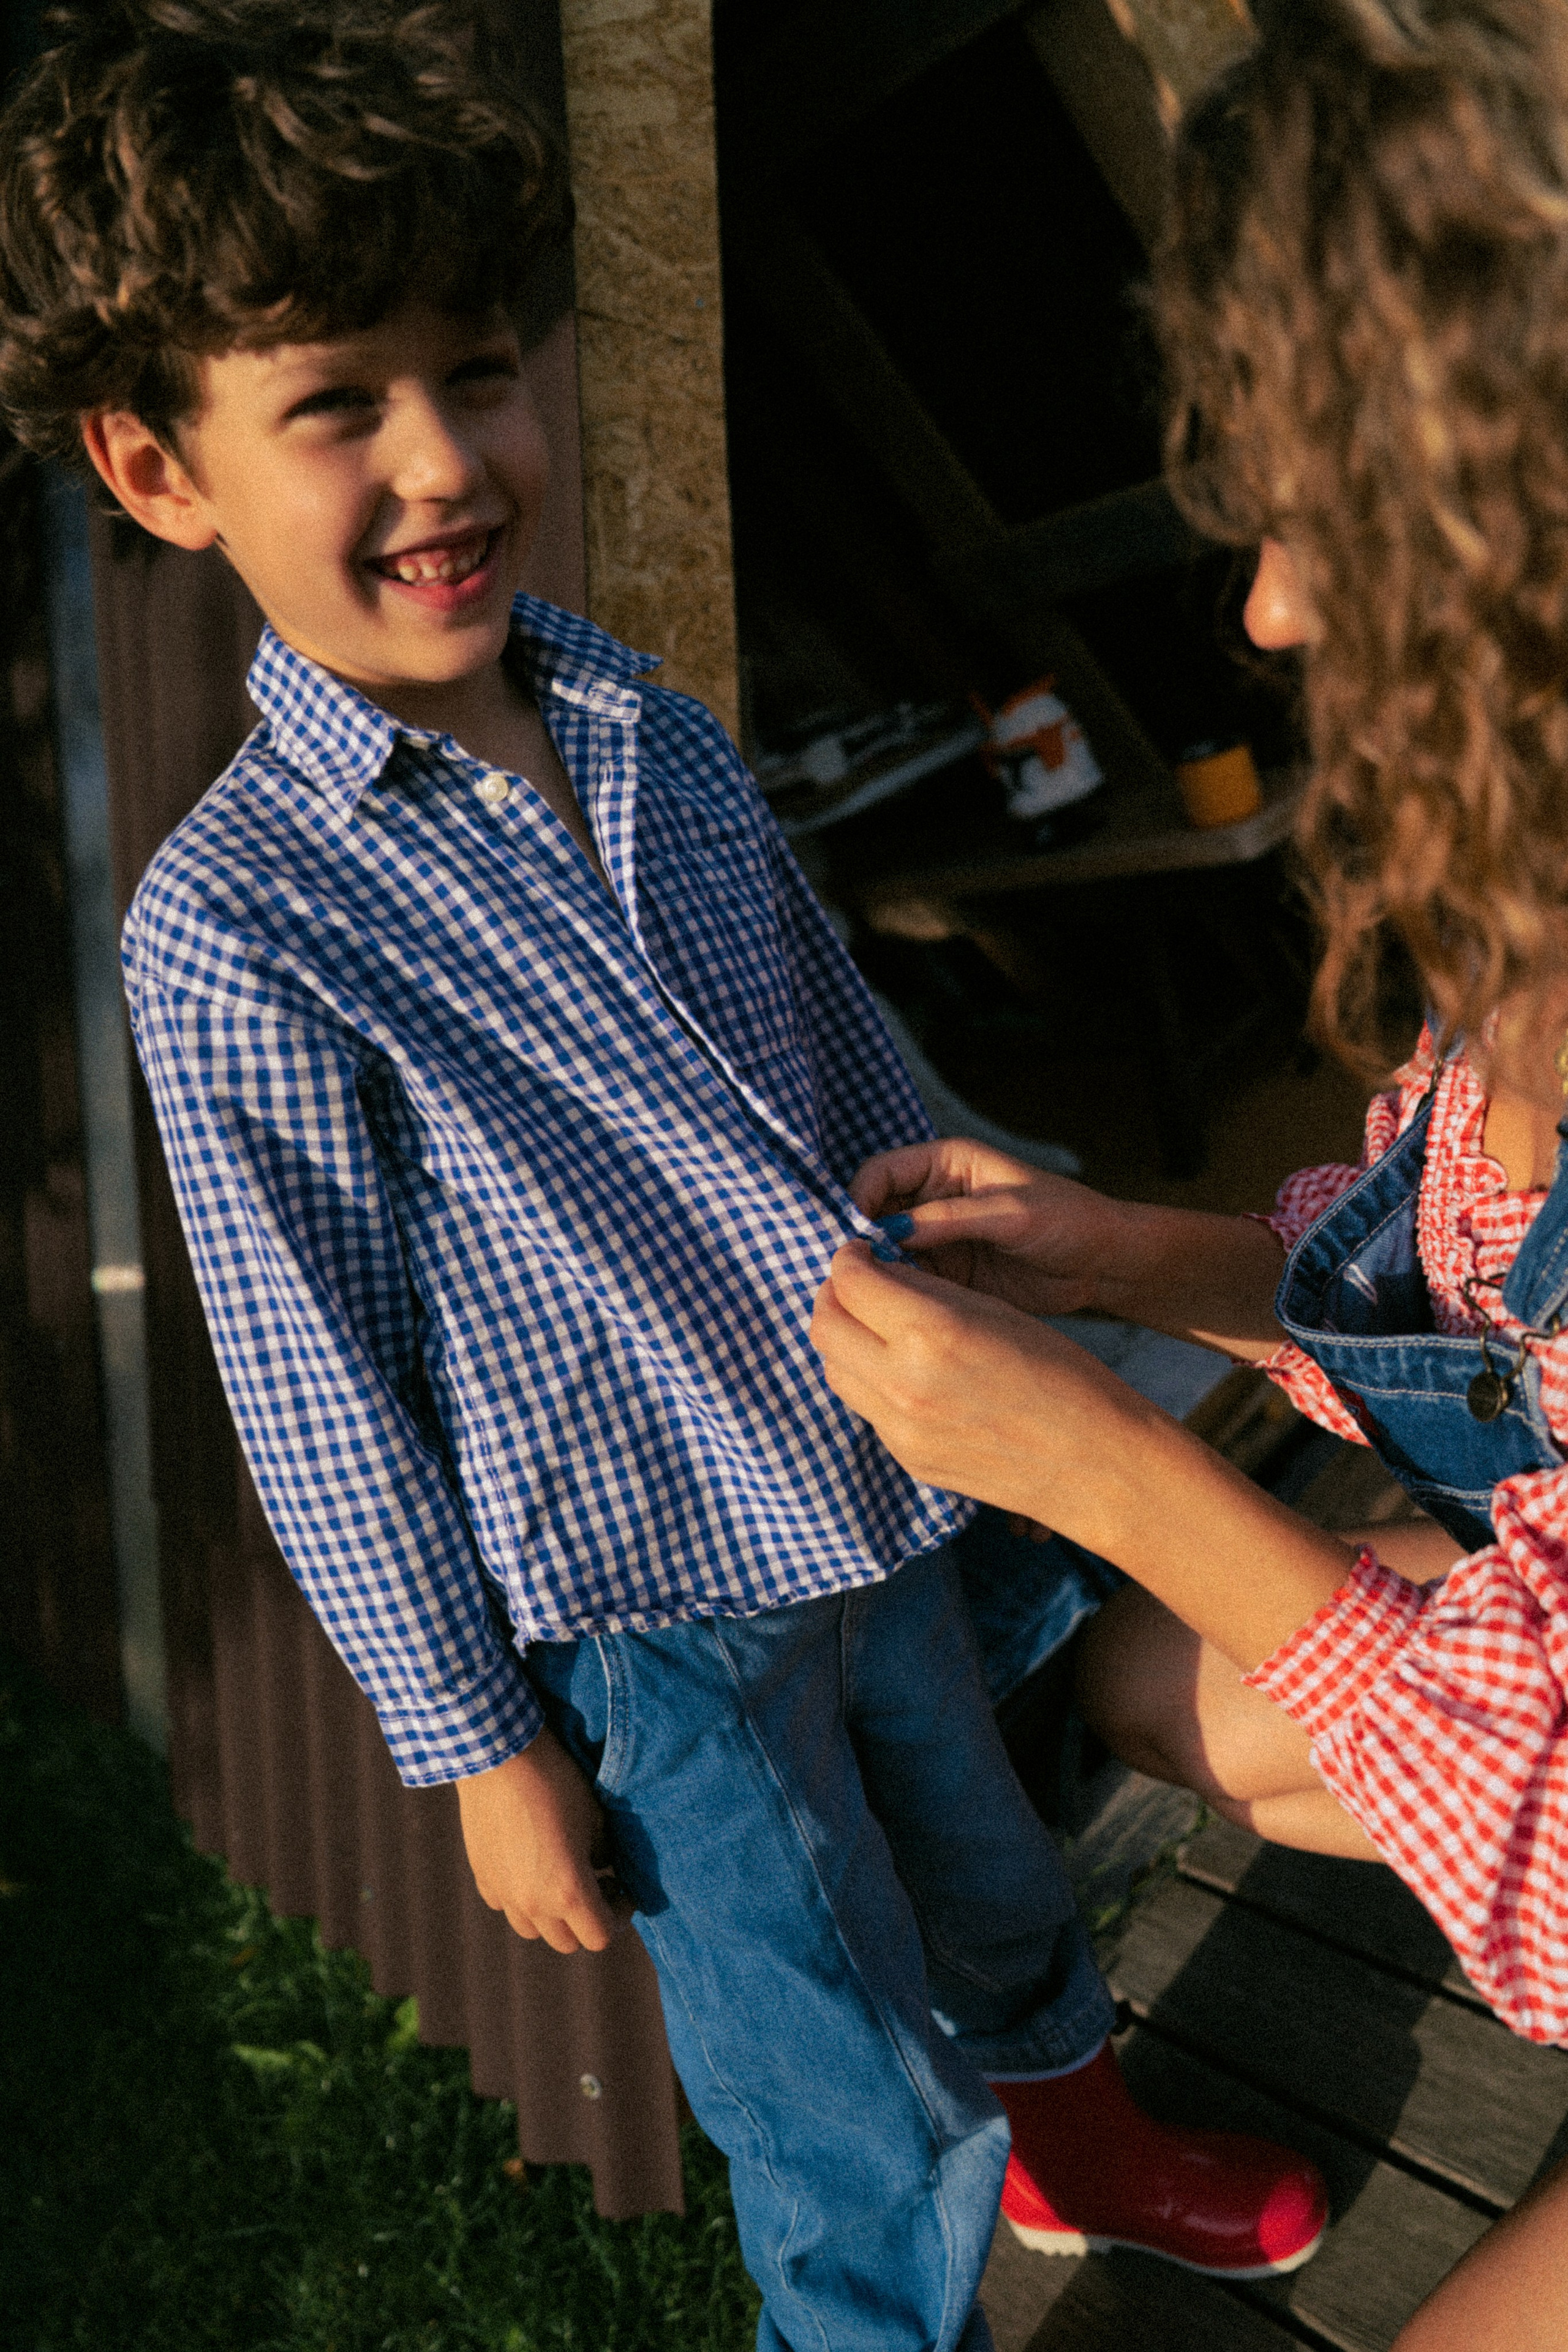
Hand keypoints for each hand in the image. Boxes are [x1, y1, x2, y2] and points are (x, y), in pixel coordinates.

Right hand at [457, 1728, 622, 1954]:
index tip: (623, 1890)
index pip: (600, 1936)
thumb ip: (604, 1855)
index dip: (619, 1916)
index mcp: (568, 1892)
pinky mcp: (482, 1876)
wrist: (499, 1756)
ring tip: (562, 1877)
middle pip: (567, 1942)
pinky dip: (522, 1896)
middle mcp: (533, 1903)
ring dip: (552, 1915)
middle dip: (587, 1919)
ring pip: (532, 1929)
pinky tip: (530, 1865)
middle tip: (600, 1883)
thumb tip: (604, 1868)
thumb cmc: (557, 1782)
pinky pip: (505, 1904)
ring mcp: (503, 1893)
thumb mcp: (596, 1818)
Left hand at [812, 1238, 1147, 1534]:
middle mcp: (903, 1382)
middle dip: (835, 1295)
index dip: (849, 1258)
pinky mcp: (906, 1458)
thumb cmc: (1062, 1374)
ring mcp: (899, 1429)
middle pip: (825, 1325)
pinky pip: (865, 1408)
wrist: (1095, 1462)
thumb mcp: (995, 1310)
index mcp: (930, 1331)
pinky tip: (906, 1370)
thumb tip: (879, 1274)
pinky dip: (871, 1379)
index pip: (849, 1281)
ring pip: (834, 1369)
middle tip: (861, 1283)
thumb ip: (928, 1292)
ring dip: (846, 1339)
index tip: (862, 1253)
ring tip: (880, 1326)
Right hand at [850, 1138, 1125, 1317]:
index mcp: (946, 1164)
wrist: (1104, 1263)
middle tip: (852, 1271)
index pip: (881, 1173)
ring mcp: (939, 1238)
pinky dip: (900, 1293)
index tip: (853, 1235)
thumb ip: (951, 1218)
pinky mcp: (949, 1274)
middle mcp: (935, 1198)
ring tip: (873, 1294)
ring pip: (887, 1252)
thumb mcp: (1012, 1213)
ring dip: (878, 1270)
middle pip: (876, 1214)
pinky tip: (898, 1308)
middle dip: (862, 1239)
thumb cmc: (1069, 1219)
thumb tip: (890, 1231)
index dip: (860, 1199)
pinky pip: (910, 1281)